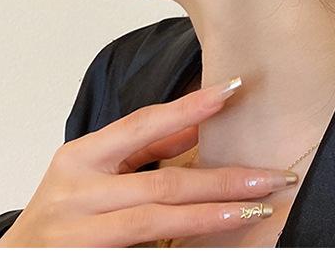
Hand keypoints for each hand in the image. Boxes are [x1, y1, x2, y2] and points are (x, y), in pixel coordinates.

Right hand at [0, 78, 296, 246]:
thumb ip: (144, 149)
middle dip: (224, 179)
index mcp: (80, 157)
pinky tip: (216, 243)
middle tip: (271, 176)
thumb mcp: (95, 172)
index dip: (190, 107)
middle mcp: (75, 193)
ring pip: (157, 220)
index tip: (233, 90)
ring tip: (255, 210)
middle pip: (163, 182)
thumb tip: (199, 120)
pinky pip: (144, 251)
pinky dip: (183, 246)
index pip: (143, 123)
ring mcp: (76, 234)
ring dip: (213, 214)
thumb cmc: (63, 212)